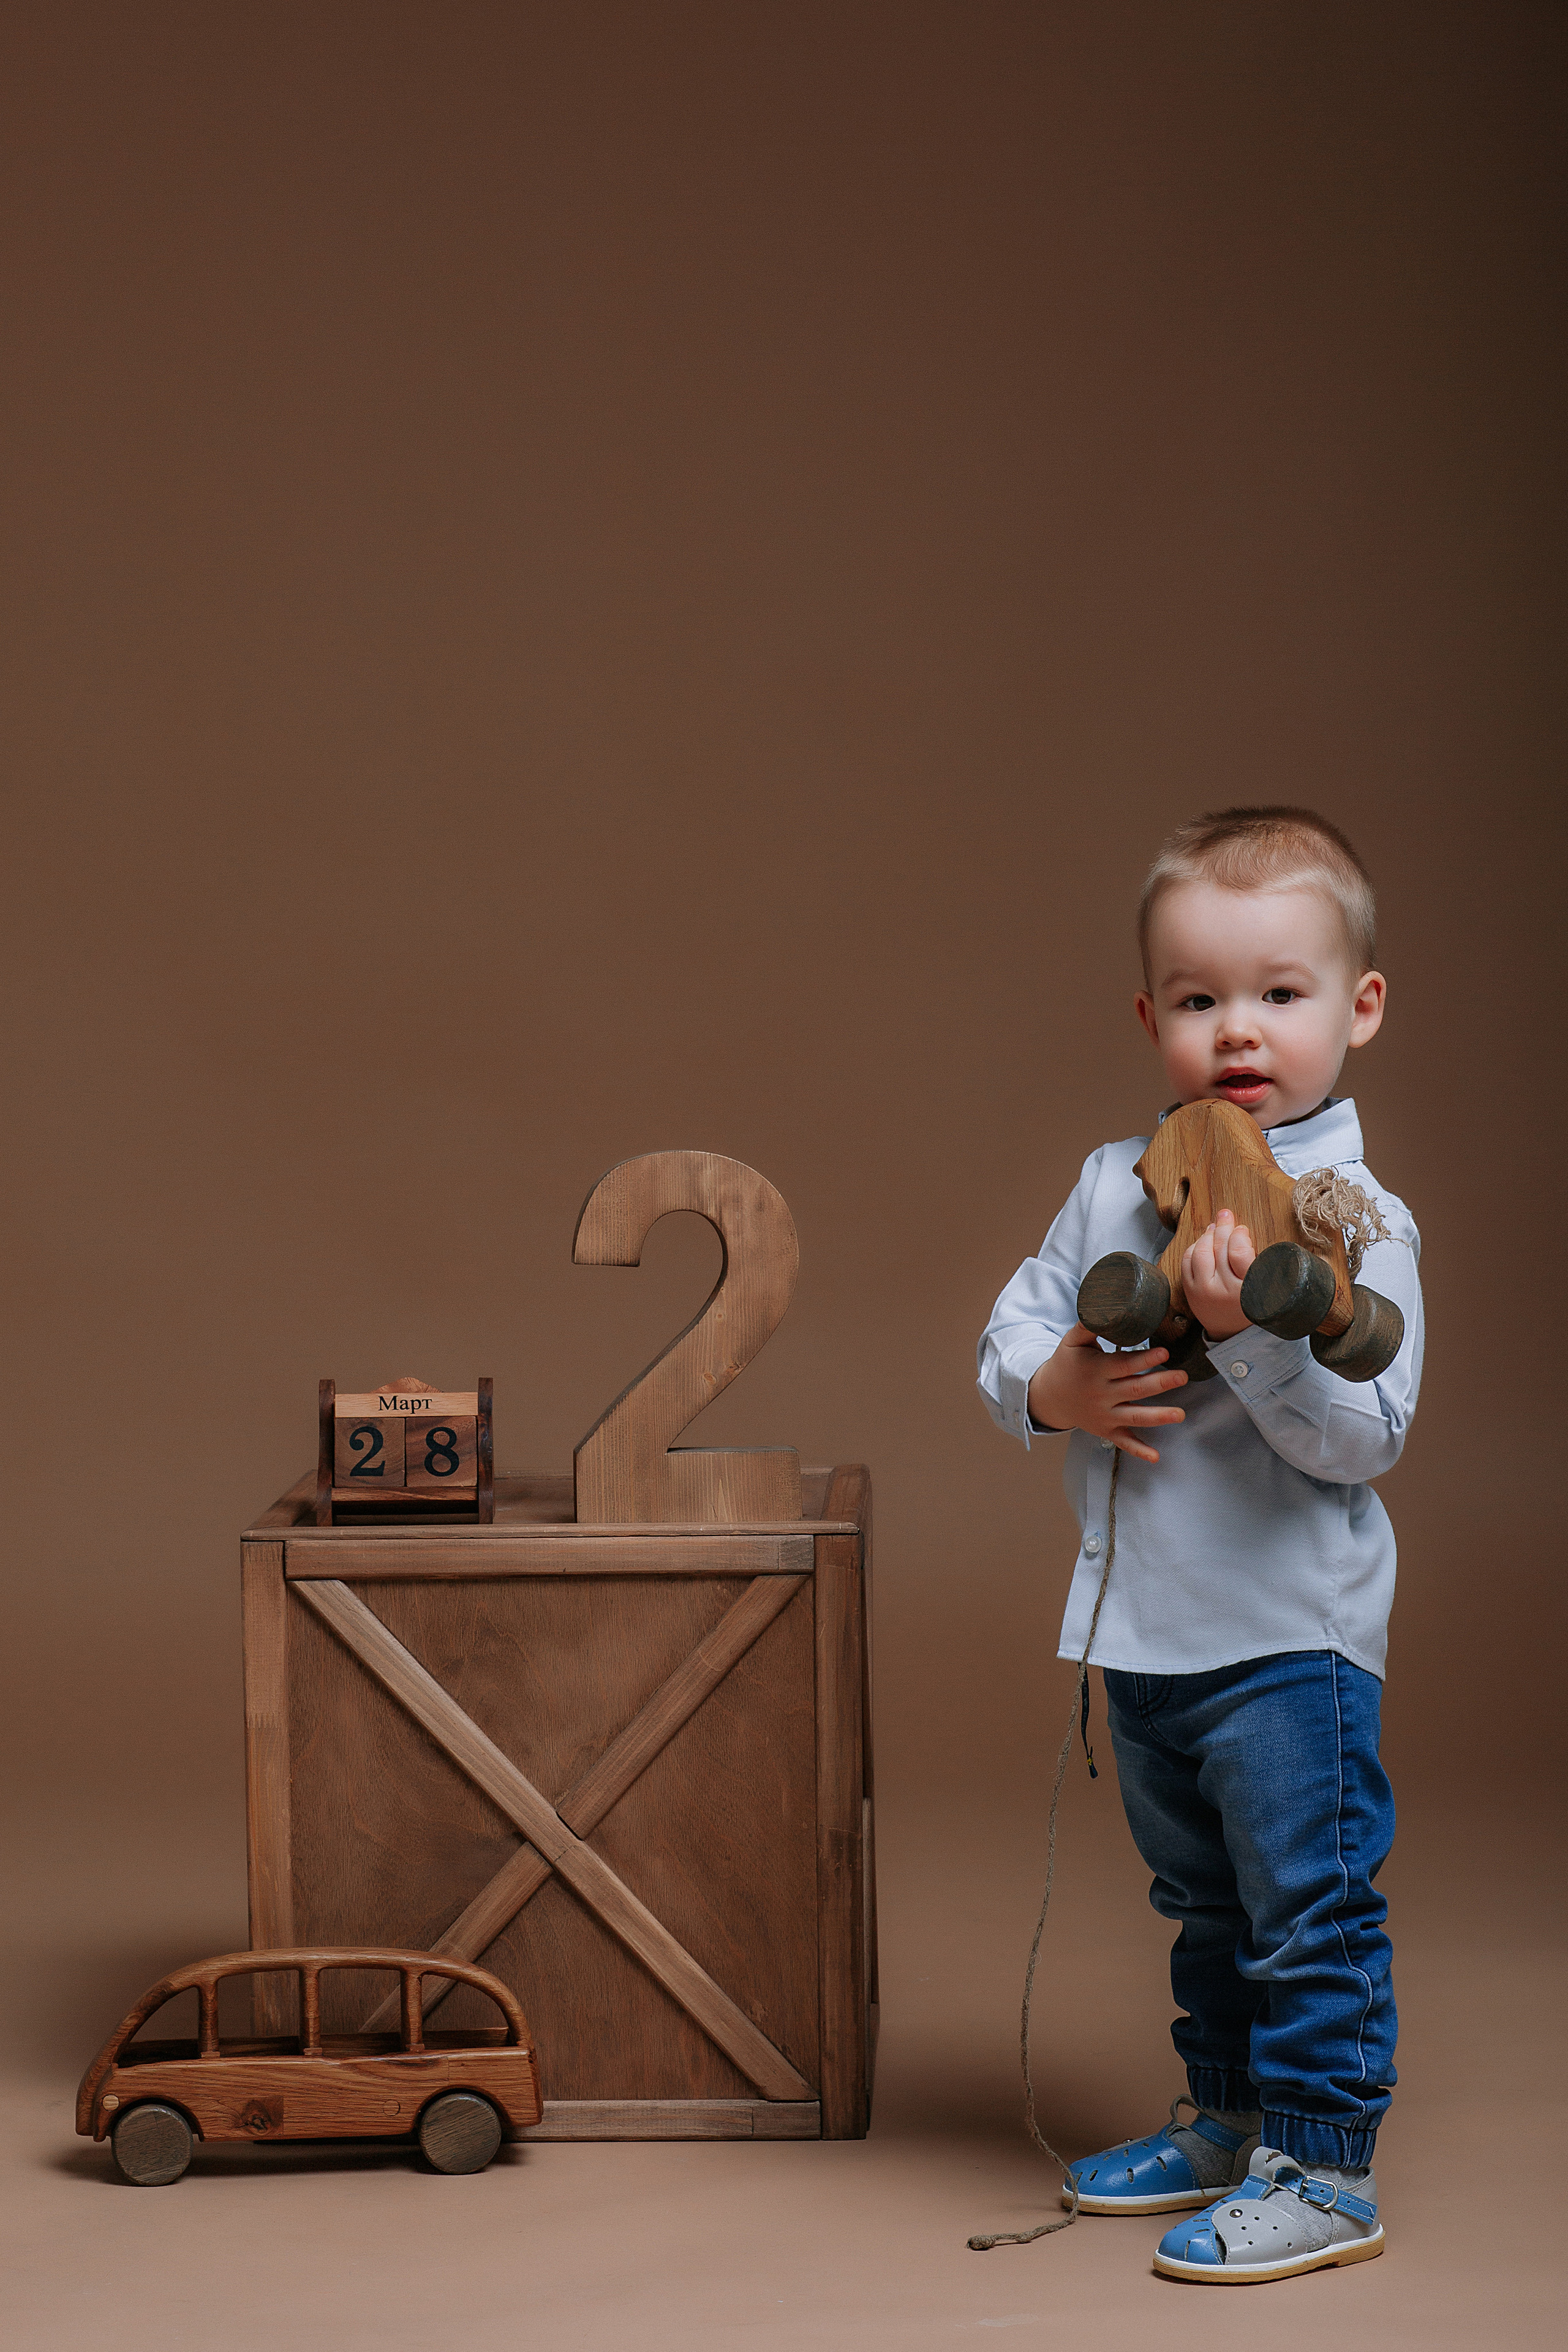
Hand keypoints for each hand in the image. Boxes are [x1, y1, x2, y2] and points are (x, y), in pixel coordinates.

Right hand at [1026, 1324, 1187, 1464]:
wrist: (1048, 1396)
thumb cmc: (1066, 1363)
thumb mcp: (1072, 1341)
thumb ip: (1090, 1324)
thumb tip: (1107, 1303)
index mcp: (1096, 1370)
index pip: (1123, 1365)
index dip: (1144, 1359)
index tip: (1164, 1353)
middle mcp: (1101, 1395)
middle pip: (1135, 1390)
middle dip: (1160, 1383)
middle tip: (1182, 1377)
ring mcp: (1104, 1415)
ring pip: (1134, 1417)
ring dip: (1158, 1416)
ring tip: (1180, 1414)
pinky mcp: (1106, 1430)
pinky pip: (1124, 1442)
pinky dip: (1138, 1450)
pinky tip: (1156, 1457)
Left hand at [1181, 1208, 1255, 1340]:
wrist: (1230, 1332)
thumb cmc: (1250, 1305)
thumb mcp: (1263, 1287)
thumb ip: (1255, 1261)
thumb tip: (1239, 1230)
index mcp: (1247, 1290)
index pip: (1239, 1253)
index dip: (1239, 1235)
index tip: (1242, 1229)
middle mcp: (1222, 1290)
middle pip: (1219, 1249)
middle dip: (1223, 1227)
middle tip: (1226, 1216)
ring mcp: (1203, 1291)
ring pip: (1201, 1252)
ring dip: (1207, 1235)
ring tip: (1215, 1227)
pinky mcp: (1190, 1291)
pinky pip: (1187, 1261)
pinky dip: (1194, 1247)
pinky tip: (1203, 1241)